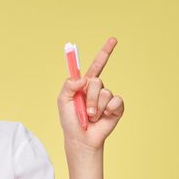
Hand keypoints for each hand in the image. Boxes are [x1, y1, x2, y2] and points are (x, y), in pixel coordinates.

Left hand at [57, 37, 124, 151]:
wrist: (81, 139)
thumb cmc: (70, 121)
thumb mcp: (62, 101)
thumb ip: (68, 86)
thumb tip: (83, 78)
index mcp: (85, 85)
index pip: (96, 65)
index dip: (105, 52)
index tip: (114, 39)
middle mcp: (97, 89)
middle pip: (96, 81)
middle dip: (89, 97)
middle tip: (85, 111)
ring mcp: (107, 98)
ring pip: (104, 93)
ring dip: (96, 107)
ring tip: (91, 117)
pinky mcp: (116, 107)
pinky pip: (115, 101)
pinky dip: (108, 110)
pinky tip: (104, 117)